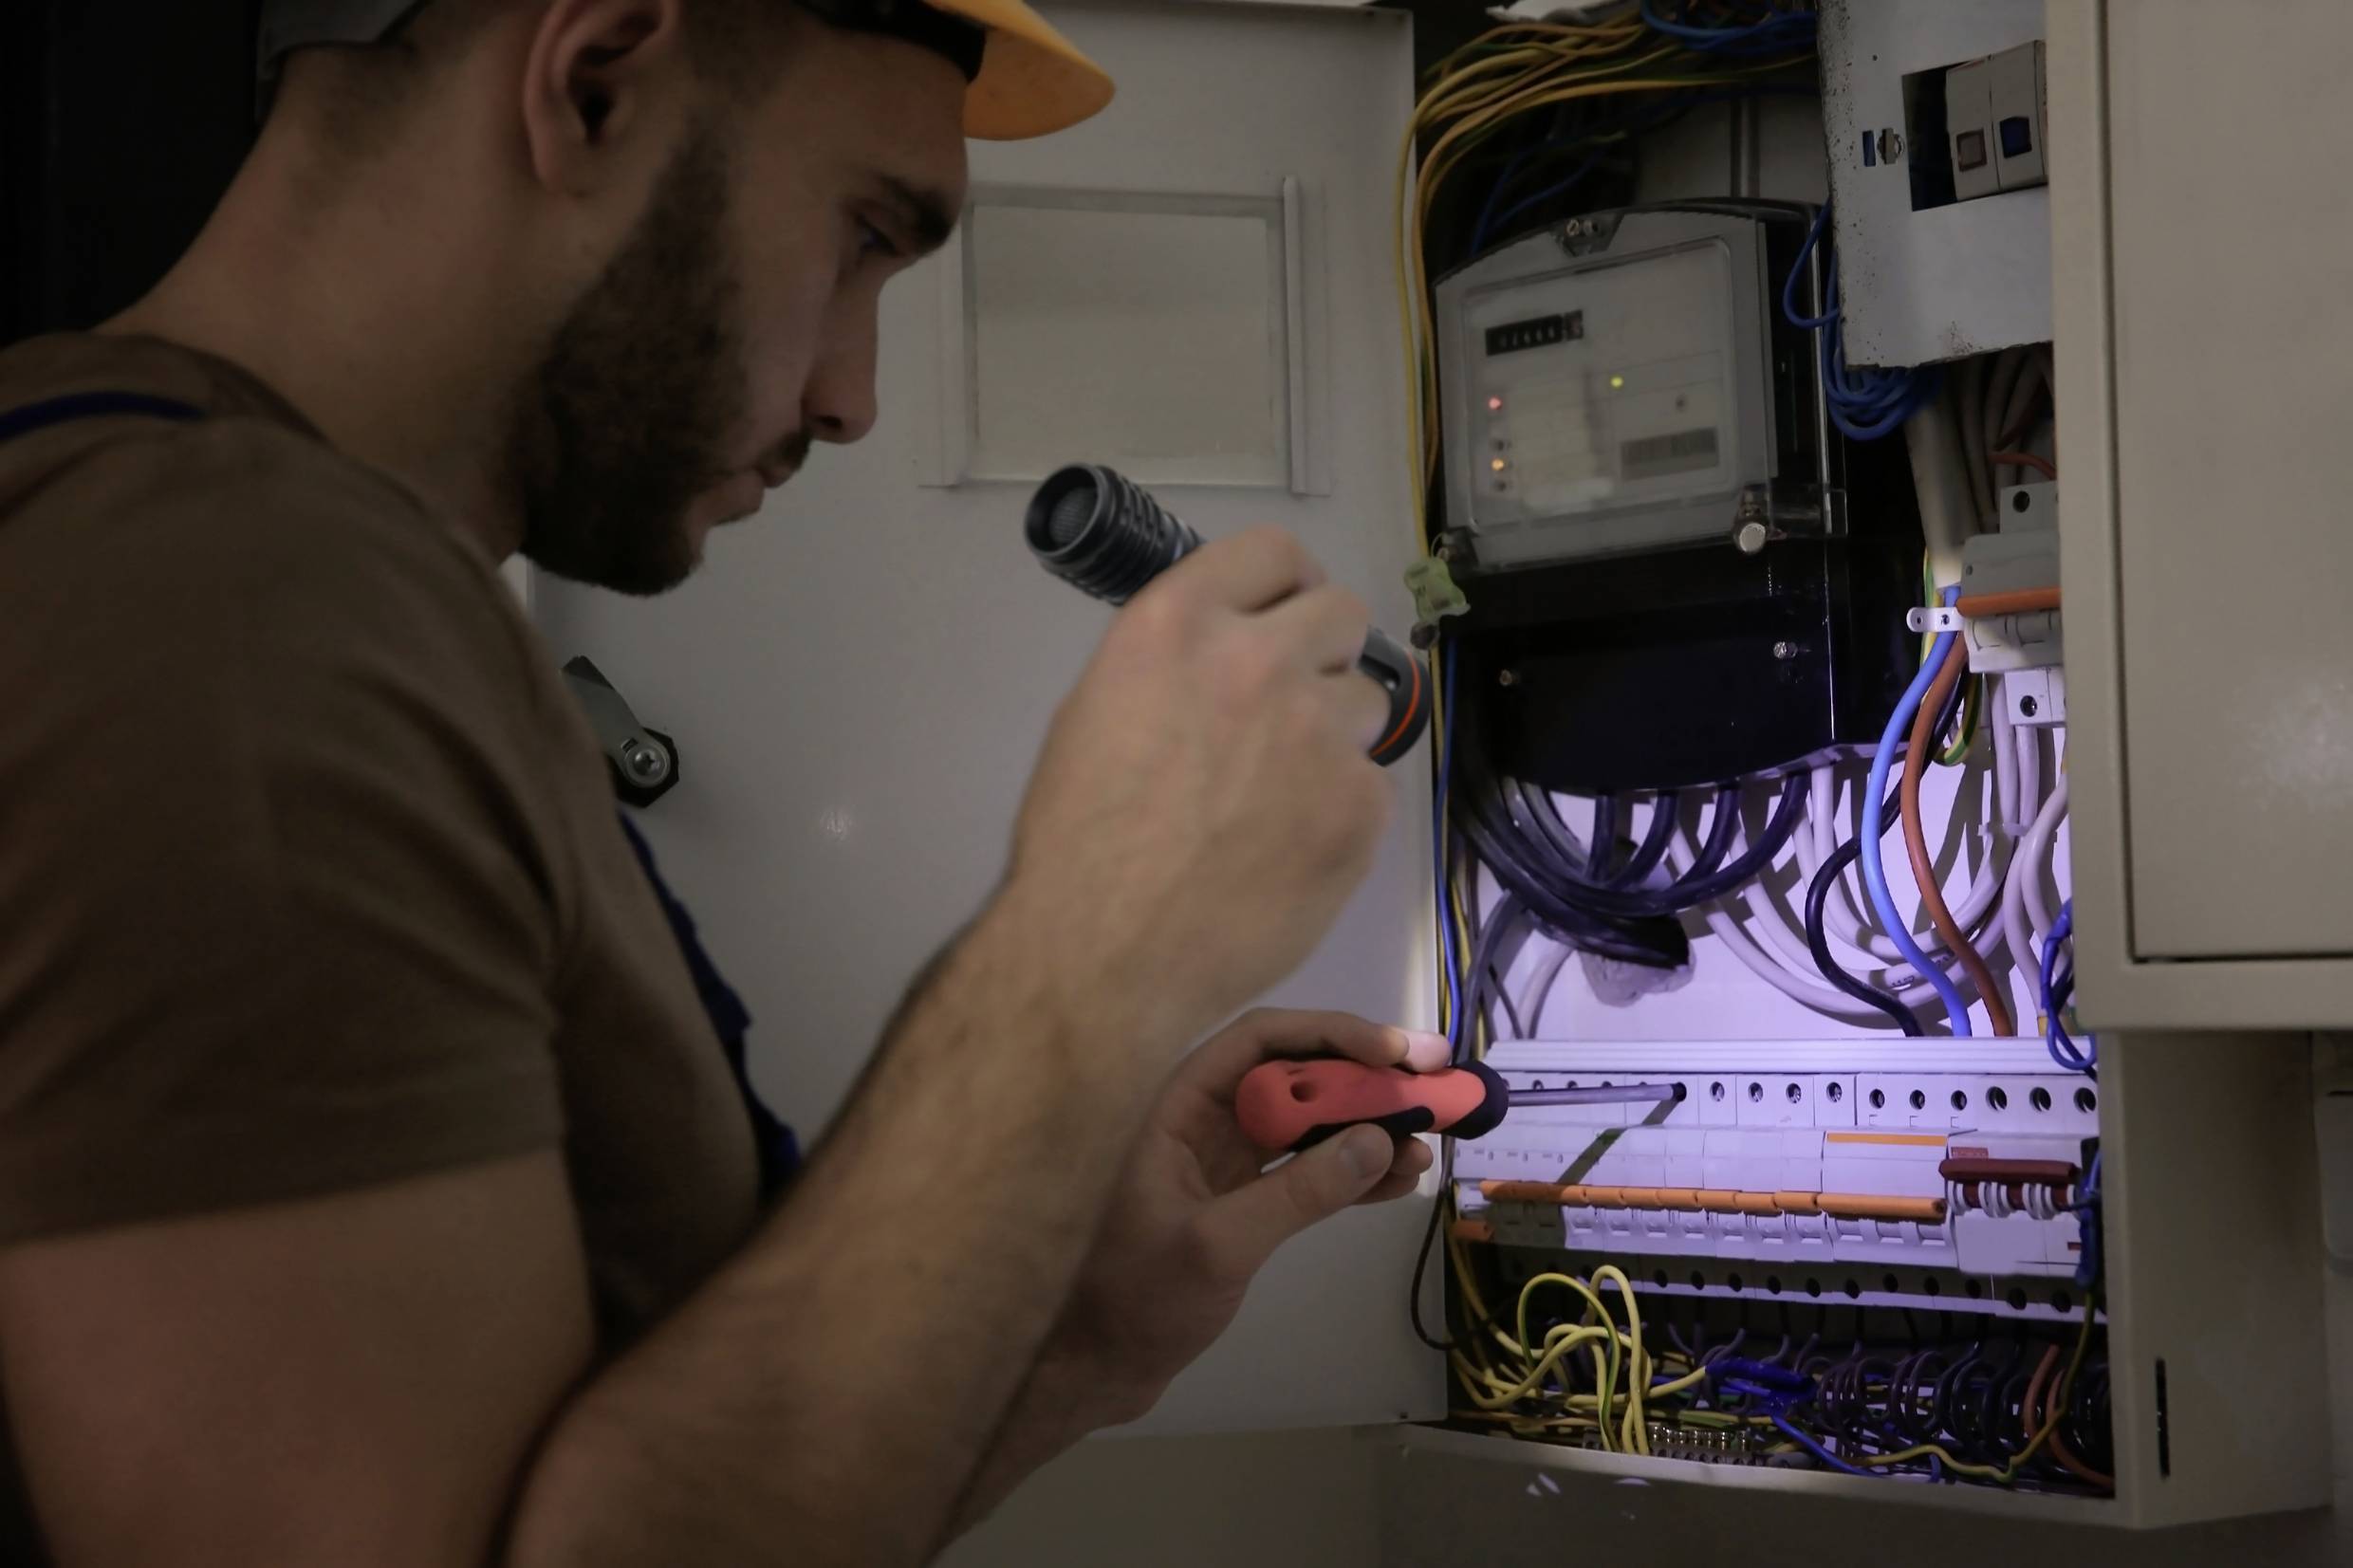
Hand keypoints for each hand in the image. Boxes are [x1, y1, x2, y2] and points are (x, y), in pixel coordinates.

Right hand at [1004, 531, 1394, 1045]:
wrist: (1103, 958)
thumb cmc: (1078, 842)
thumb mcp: (1099, 710)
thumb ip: (1176, 663)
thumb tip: (1227, 656)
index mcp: (1177, 624)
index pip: (1273, 553)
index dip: (1287, 585)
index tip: (1285, 617)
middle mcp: (1257, 660)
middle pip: (1342, 613)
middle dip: (1323, 655)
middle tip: (1291, 709)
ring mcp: (1318, 733)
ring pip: (1366, 703)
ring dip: (1334, 737)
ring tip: (1279, 798)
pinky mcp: (1359, 806)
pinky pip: (1371, 786)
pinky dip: (1340, 813)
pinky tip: (1290, 853)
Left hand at [1024, 1009, 1446, 1429]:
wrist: (1094, 1367)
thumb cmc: (1133, 1299)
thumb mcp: (1217, 1246)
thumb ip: (1295, 1195)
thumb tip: (1378, 1141)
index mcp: (1178, 1106)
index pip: (1262, 1039)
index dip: (1332, 1034)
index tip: (1396, 1054)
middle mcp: (1203, 1120)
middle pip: (1295, 1074)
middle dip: (1365, 1080)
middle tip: (1435, 1087)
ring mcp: (1224, 1162)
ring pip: (1309, 1124)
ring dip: (1368, 1129)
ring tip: (1428, 1145)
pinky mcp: (1242, 1203)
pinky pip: (1307, 1172)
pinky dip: (1353, 1173)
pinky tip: (1399, 1181)